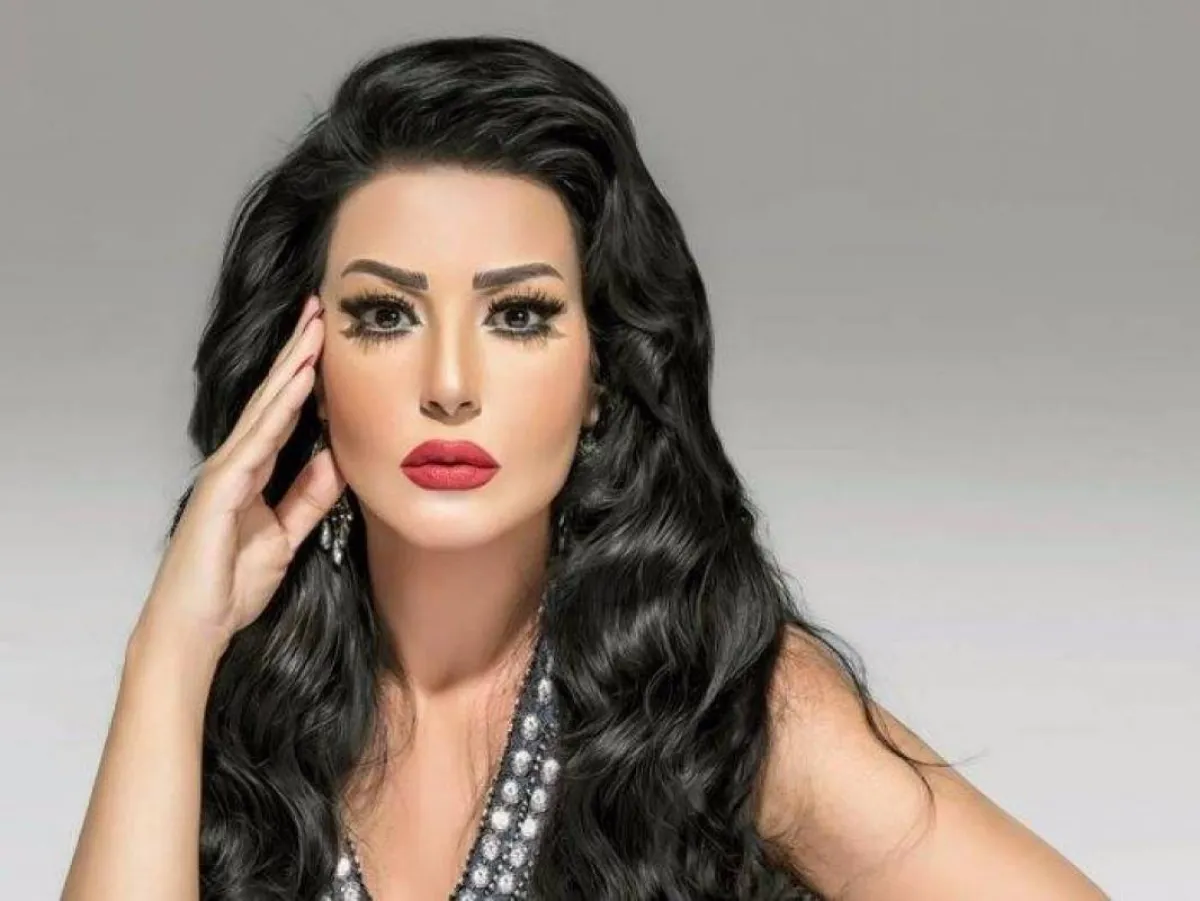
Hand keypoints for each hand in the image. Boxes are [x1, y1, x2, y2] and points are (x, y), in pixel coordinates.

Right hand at [135, 295, 344, 650]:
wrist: (196, 626)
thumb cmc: (231, 586)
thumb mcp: (287, 535)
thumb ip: (308, 498)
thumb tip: (336, 462)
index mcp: (252, 473)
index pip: (284, 414)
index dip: (305, 377)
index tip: (327, 343)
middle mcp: (236, 463)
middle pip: (272, 398)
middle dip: (297, 354)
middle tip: (318, 310)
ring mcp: (226, 472)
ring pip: (264, 408)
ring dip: (291, 367)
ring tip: (314, 329)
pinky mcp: (221, 488)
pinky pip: (257, 439)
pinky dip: (279, 408)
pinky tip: (300, 381)